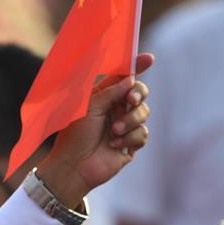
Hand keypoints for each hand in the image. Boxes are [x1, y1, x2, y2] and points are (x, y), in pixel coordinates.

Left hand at [37, 54, 152, 207]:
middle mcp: (116, 109)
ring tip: (114, 132)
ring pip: (143, 114)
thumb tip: (131, 80)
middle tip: (129, 101)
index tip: (149, 59)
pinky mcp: (131, 144)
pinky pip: (142, 134)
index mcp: (105, 96)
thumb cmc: (75, 135)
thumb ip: (111, 91)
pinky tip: (114, 146)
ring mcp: (125, 126)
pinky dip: (129, 139)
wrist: (75, 165)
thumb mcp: (90, 106)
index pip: (124, 77)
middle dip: (138, 95)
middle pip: (140, 93)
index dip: (137, 66)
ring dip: (130, 121)